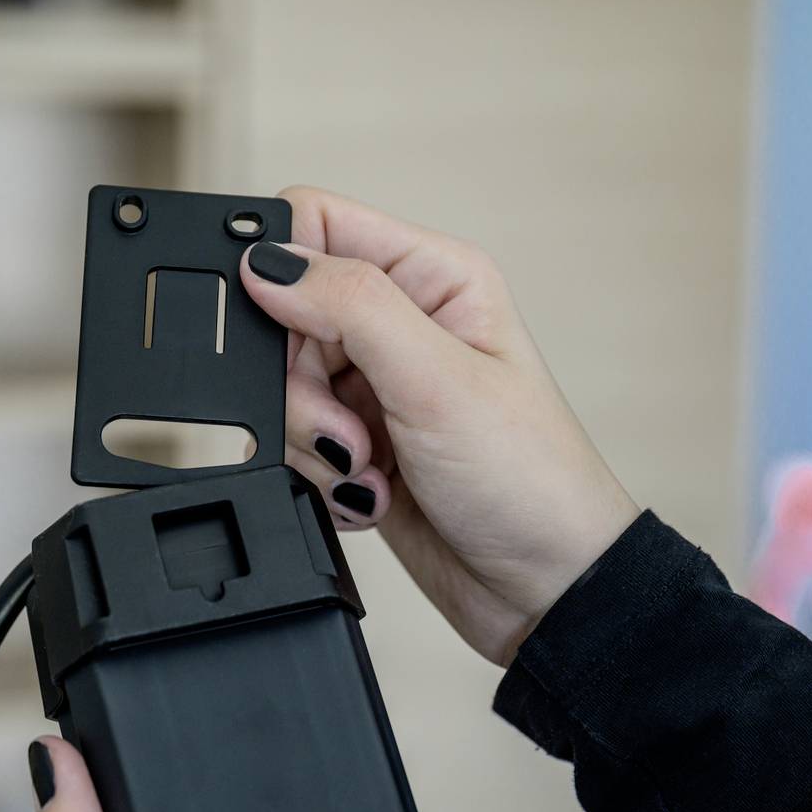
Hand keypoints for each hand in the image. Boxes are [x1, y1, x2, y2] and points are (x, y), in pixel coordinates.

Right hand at [240, 186, 639, 665]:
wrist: (545, 589)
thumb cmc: (530, 479)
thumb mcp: (436, 380)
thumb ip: (350, 306)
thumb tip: (266, 261)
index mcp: (431, 275)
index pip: (314, 222)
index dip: (280, 270)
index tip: (288, 335)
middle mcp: (399, 322)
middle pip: (283, 315)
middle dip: (299, 384)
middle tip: (351, 428)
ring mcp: (374, 386)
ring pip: (280, 387)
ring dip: (312, 440)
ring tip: (368, 468)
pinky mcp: (356, 443)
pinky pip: (291, 442)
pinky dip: (317, 474)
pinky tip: (367, 492)